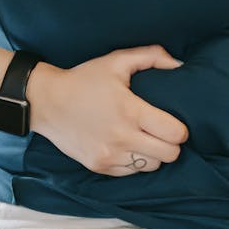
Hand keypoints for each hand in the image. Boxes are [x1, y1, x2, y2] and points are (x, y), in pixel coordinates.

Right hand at [30, 45, 187, 175]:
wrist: (47, 102)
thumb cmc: (85, 79)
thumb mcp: (117, 60)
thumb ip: (152, 56)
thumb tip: (180, 64)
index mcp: (130, 111)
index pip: (175, 133)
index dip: (181, 129)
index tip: (175, 122)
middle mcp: (121, 137)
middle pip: (169, 155)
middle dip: (171, 143)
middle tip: (163, 131)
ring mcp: (109, 155)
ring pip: (151, 166)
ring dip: (154, 154)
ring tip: (145, 138)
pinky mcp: (99, 167)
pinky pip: (131, 172)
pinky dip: (135, 162)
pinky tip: (128, 146)